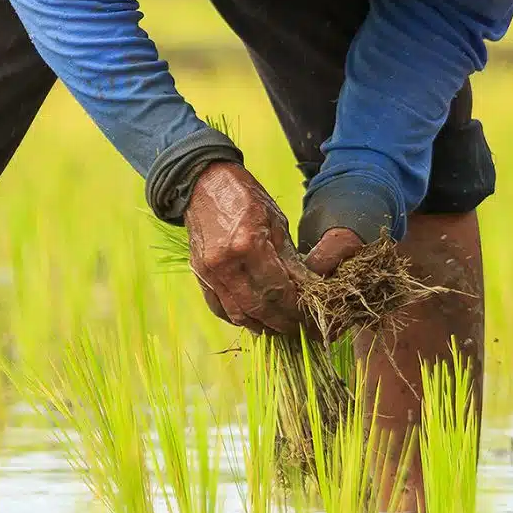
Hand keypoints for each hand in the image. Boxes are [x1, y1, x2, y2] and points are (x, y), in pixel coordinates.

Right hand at [184, 161, 364, 333]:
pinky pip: (219, 307)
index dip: (298, 311)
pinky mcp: (199, 274)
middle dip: (284, 323)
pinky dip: (238, 318)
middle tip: (303, 329)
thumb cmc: (245, 196)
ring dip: (262, 326)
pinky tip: (255, 319)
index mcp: (248, 245)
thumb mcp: (276, 221)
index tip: (314, 320)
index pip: (279, 291)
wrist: (204, 183)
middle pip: (259, 308)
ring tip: (282, 328)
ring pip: (238, 314)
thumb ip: (291, 260)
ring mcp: (208, 271)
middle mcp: (225, 263)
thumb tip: (311, 289)